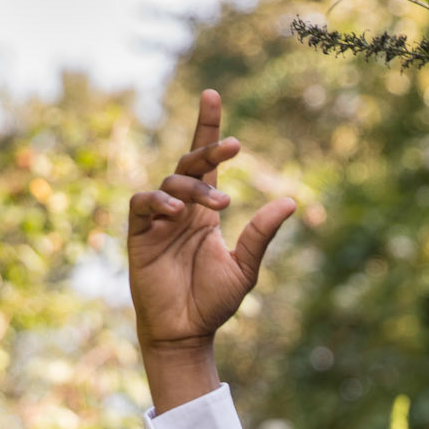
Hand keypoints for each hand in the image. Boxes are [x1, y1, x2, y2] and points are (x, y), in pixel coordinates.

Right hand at [128, 88, 296, 409]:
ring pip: (171, 181)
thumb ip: (262, 234)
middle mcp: (181, 208)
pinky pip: (142, 204)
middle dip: (207, 148)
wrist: (185, 332)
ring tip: (219, 203)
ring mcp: (158, 220)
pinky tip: (177, 211)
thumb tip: (290, 202)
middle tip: (233, 146)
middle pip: (188, 163)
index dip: (208, 128)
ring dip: (194, 186)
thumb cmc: (213, 302)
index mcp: (205, 211)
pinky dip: (158, 201)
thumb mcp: (245, 266)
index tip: (213, 95)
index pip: (205, 160)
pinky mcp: (139, 235)